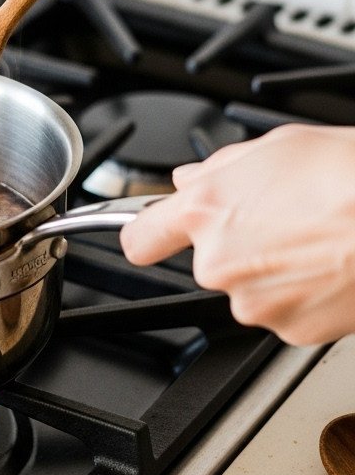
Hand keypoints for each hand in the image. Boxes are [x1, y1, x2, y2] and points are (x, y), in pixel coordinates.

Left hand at [119, 125, 354, 345]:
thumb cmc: (347, 176)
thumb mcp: (276, 146)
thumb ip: (219, 167)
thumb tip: (192, 178)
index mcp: (206, 211)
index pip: (140, 237)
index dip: (150, 232)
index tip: (154, 233)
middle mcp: (219, 263)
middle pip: (209, 261)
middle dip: (237, 243)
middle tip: (282, 219)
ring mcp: (254, 302)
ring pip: (249, 288)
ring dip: (272, 270)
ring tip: (315, 239)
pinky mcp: (289, 329)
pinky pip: (284, 310)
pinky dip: (302, 294)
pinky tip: (327, 265)